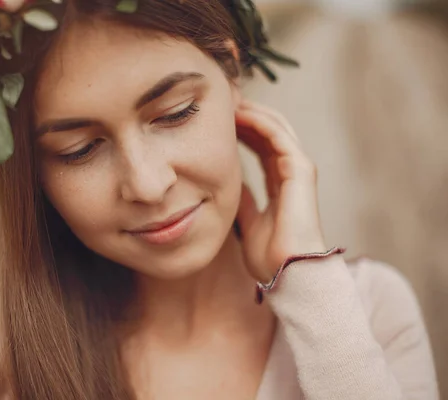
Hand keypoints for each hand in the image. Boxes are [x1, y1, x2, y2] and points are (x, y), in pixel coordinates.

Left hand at [234, 100, 326, 282]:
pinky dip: (260, 122)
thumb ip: (243, 201)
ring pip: (275, 127)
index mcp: (280, 182)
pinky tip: (240, 113)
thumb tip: (229, 186)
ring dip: (252, 111)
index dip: (242, 129)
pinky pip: (278, 137)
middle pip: (269, 130)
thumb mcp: (248, 222)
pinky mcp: (301, 170)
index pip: (262, 145)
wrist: (288, 273)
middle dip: (247, 113)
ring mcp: (298, 169)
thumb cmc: (270, 255)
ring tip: (227, 99)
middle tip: (221, 100)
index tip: (218, 119)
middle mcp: (291, 171)